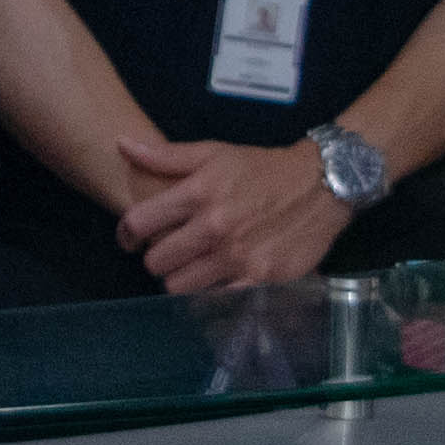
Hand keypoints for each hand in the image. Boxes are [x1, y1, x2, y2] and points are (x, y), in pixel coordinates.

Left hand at [119, 133, 348, 295]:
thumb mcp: (215, 153)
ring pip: (180, 287)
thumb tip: (122, 144)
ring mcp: (237, 256)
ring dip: (182, 279)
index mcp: (198, 193)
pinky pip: (215, 300)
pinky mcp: (259, 279)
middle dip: (158, 258)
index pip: (138, 223)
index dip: (128, 233)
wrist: (322, 185)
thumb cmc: (262, 168)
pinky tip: (217, 280)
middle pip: (156, 263)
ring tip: (193, 267)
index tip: (133, 237)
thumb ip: (166, 155)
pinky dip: (210, 294)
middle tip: (170, 252)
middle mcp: (214, 227)